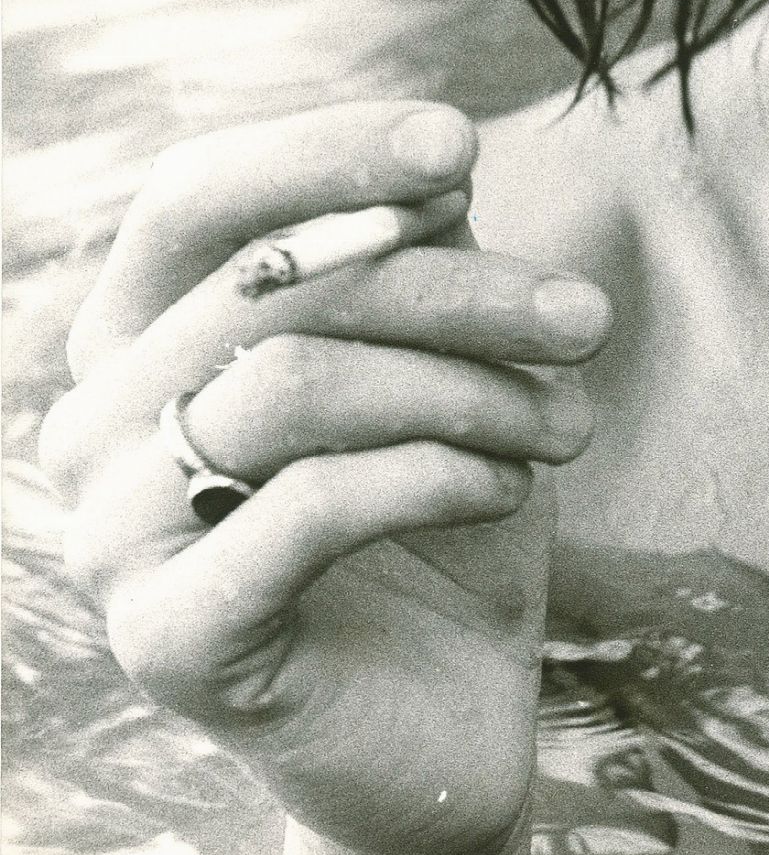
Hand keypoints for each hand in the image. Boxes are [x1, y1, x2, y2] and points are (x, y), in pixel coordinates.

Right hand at [39, 102, 611, 854]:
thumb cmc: (434, 504)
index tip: (459, 143)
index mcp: (137, 329)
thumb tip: (437, 166)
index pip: (193, 195)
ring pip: (295, 385)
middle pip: (273, 290)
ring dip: (465, 387)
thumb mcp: (439, 353)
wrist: (444, 711)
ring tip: (568, 422)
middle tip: (586, 317)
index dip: (321, 153)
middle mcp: (96, 420)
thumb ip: (414, 252)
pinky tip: (509, 484)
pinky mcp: (167, 638)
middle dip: (458, 289)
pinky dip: (437, 472)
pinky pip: (312, 505)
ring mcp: (111, 534)